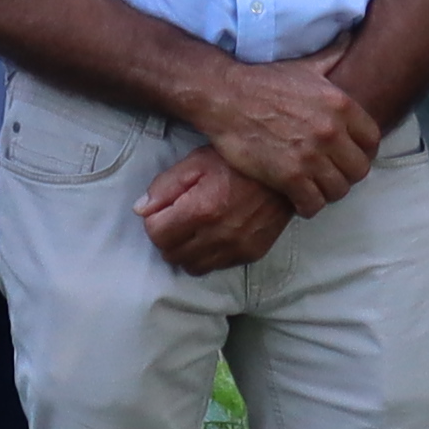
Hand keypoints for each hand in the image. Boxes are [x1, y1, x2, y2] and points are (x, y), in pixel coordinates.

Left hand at [141, 151, 292, 272]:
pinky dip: (208, 255)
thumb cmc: (238, 162)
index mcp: (202, 208)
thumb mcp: (197, 162)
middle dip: (168, 238)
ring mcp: (237, 247)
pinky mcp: (251, 253)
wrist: (286, 170)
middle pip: (172, 254)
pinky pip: (216, 266)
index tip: (164, 210)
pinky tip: (214, 234)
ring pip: (192, 267)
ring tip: (194, 228)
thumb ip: (166, 186)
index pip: (156, 234)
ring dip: (186, 250)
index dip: (155, 221)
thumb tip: (141, 209)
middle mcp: (220, 234)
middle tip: (177, 219)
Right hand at [193, 58, 382, 211]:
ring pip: (339, 190)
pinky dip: (308, 205)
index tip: (349, 155)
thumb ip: (332, 56)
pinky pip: (313, 203)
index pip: (373, 140)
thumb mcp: (305, 66)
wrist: (225, 97)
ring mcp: (311, 155)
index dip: (363, 151)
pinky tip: (299, 198)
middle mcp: (331, 131)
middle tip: (330, 174)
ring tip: (315, 187)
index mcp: (341, 105)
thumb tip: (350, 37)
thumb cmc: (264, 83)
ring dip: (327, 191)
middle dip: (346, 174)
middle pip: (359, 169)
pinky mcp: (289, 176)